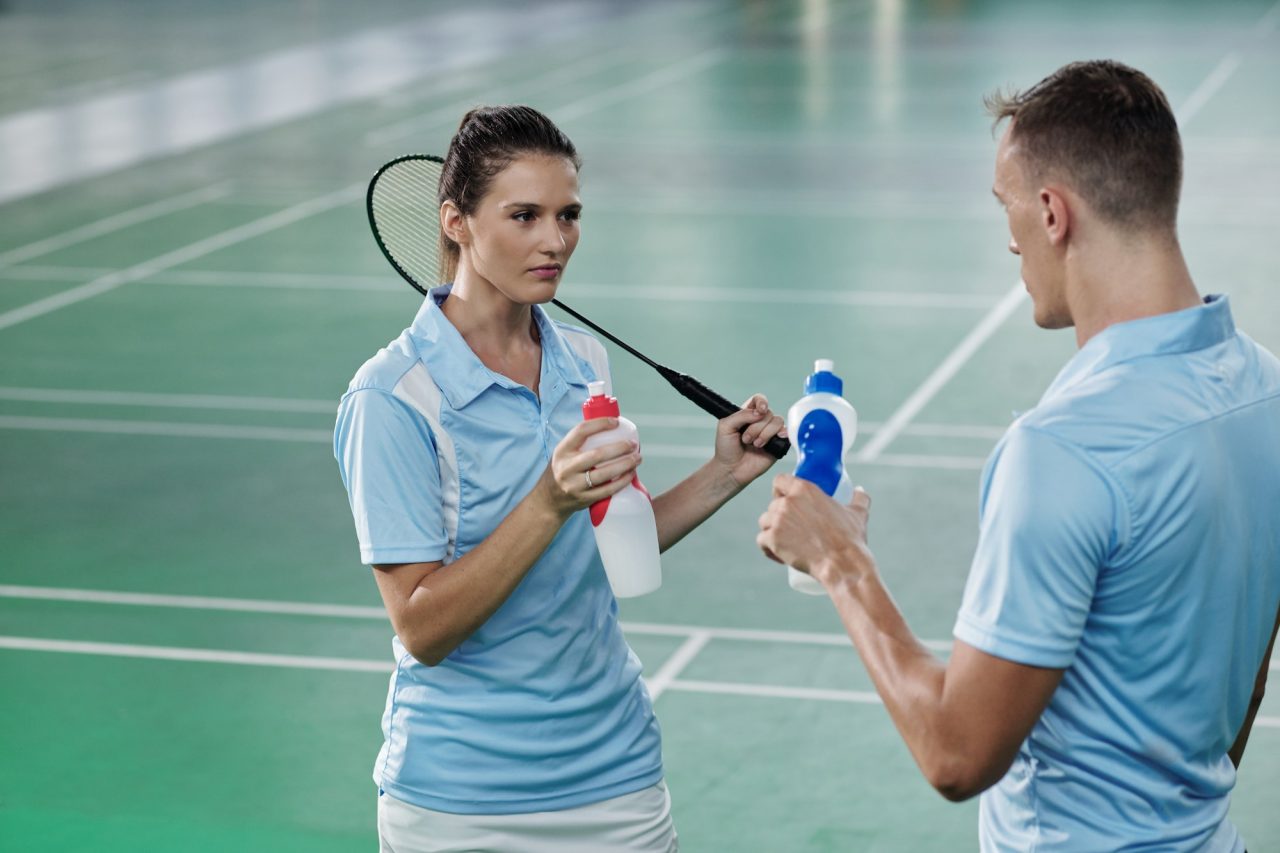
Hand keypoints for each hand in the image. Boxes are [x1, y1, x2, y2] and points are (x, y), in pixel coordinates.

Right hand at [538, 417, 640, 519]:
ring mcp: (574, 485)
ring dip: (625, 465)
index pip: (581, 431)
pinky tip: (631, 475)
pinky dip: (622, 482)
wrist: (549, 500)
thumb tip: (610, 428)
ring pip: (604, 474)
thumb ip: (580, 443)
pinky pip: (607, 490)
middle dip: (620, 448)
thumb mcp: (563, 453)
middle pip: (597, 454)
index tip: (616, 423)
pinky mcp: (583, 499)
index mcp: (562, 451)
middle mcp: (566, 467)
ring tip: (637, 458)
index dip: (600, 424)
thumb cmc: (563, 470)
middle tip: (633, 444)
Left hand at [713, 394, 786, 487]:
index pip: (759, 400)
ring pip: (777, 422)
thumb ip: (741, 415)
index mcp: (747, 413)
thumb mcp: (725, 426)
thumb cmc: (726, 448)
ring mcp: (770, 432)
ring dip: (765, 434)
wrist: (731, 469)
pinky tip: (770, 443)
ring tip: (755, 445)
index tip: (759, 410)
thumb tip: (760, 413)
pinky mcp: (778, 444)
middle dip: (756, 427)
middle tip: (745, 440)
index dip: (761, 402)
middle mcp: (760, 421)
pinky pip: (786, 433)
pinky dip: (781, 435)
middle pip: (768, 413)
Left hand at [757, 474, 873, 586]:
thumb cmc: (850, 539)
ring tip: (787, 543)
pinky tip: (780, 555)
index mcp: (804, 489)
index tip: (785, 500)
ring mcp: (778, 520)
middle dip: (779, 517)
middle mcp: (788, 502)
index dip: (780, 490)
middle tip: (792, 530)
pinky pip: (761, 541)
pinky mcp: (772, 539)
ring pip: (764, 522)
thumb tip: (860, 490)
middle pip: (772, 505)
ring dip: (772, 531)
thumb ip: (859, 499)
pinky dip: (768, 549)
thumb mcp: (857, 514)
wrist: (842, 564)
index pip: (779, 480)